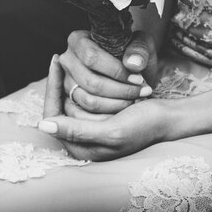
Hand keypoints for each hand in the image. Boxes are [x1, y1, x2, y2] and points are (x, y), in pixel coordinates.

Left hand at [40, 57, 168, 160]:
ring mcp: (87, 126)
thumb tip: (43, 126)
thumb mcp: (112, 131)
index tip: (56, 61)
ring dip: (81, 82)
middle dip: (72, 85)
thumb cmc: (145, 126)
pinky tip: (90, 66)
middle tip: (80, 67)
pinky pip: (83, 94)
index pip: (51, 114)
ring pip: (70, 97)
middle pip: (60, 104)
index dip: (52, 87)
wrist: (169, 118)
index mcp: (80, 149)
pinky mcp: (96, 114)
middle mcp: (80, 140)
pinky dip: (87, 80)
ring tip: (94, 70)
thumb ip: (77, 131)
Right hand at [58, 30, 156, 114]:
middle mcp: (67, 61)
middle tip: (142, 92)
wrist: (131, 69)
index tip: (138, 79)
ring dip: (116, 105)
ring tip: (135, 100)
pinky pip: (87, 116)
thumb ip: (139, 51)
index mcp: (77, 40)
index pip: (92, 58)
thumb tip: (132, 65)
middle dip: (120, 91)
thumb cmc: (133, 54)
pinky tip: (126, 111)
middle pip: (90, 82)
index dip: (116, 71)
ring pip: (88, 101)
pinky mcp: (69, 102)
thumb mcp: (141, 44)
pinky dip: (109, 117)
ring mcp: (65, 82)